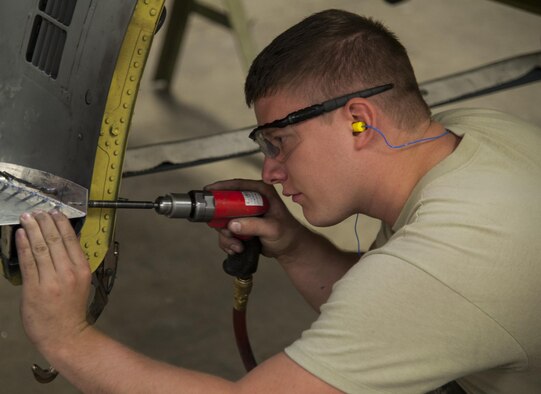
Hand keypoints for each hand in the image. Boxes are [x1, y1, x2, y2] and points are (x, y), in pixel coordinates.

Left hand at [16, 210, 91, 355]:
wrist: (65, 335)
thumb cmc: (71, 310)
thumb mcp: (81, 283)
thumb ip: (73, 264)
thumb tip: (63, 243)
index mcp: (82, 269)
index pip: (70, 240)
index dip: (61, 223)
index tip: (54, 212)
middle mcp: (68, 272)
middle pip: (55, 240)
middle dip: (45, 222)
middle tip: (38, 211)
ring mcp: (51, 280)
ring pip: (41, 247)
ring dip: (32, 229)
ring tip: (27, 217)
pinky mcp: (35, 288)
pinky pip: (29, 262)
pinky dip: (24, 246)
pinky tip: (21, 234)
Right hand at [205, 179, 306, 259]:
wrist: (288, 248)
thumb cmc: (287, 233)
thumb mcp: (272, 228)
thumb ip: (254, 225)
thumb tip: (233, 224)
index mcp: (261, 192)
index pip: (238, 185)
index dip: (221, 187)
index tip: (209, 191)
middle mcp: (250, 200)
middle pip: (225, 204)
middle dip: (222, 220)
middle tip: (227, 232)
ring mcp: (244, 213)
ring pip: (223, 220)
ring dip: (226, 235)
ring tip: (238, 245)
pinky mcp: (240, 225)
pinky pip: (226, 232)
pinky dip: (229, 242)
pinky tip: (238, 247)